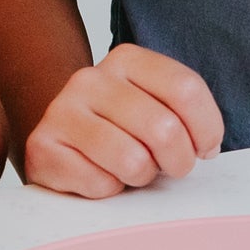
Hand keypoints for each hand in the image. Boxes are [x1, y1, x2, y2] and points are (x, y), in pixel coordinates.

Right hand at [22, 44, 222, 197]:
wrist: (59, 142)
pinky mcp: (42, 147)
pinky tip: (98, 174)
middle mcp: (90, 79)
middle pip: (164, 128)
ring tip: (132, 169)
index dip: (207, 128)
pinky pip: (100, 183)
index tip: (205, 147)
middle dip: (178, 161)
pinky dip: (109, 190)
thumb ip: (186, 117)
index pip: (186, 89)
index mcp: (126, 59)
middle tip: (169, 166)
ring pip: (132, 160)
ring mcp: (62, 111)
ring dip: (141, 177)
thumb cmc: (119, 130)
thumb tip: (207, 147)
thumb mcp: (155, 108)